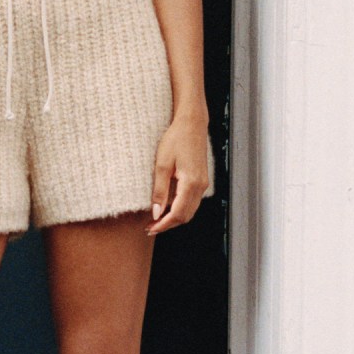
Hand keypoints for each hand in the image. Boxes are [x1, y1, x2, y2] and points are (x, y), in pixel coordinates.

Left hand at [146, 116, 209, 233]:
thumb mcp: (162, 164)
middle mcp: (201, 186)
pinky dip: (180, 209)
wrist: (191, 124)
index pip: (178, 213)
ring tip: (156, 220)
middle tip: (150, 228)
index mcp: (191, 183)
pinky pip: (192, 202)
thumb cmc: (176, 139)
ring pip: (190, 211)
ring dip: (174, 218)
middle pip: (186, 216)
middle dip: (168, 225)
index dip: (164, 224)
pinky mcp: (201, 180)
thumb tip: (156, 213)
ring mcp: (203, 183)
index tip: (150, 229)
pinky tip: (167, 207)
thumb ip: (160, 190)